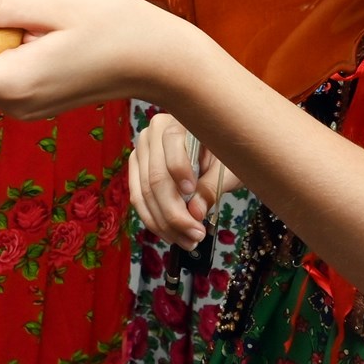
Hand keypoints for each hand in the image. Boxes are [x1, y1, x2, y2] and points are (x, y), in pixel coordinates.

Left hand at [0, 0, 199, 120]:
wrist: (162, 62)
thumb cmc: (118, 30)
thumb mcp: (57, 6)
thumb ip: (2, 8)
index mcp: (16, 83)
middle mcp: (16, 105)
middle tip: (22, 14)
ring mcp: (27, 108)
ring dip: (2, 41)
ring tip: (44, 26)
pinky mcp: (38, 104)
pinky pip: (9, 74)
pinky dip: (18, 53)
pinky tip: (49, 39)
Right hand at [128, 110, 238, 249]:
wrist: (214, 150)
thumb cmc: (223, 154)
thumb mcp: (227, 166)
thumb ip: (212, 186)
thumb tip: (195, 212)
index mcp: (176, 122)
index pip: (172, 144)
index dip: (180, 170)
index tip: (192, 193)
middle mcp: (151, 134)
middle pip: (155, 177)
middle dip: (175, 212)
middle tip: (196, 234)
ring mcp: (140, 153)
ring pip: (144, 194)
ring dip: (165, 223)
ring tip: (188, 241)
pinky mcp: (136, 171)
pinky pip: (138, 199)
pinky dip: (154, 220)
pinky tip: (172, 234)